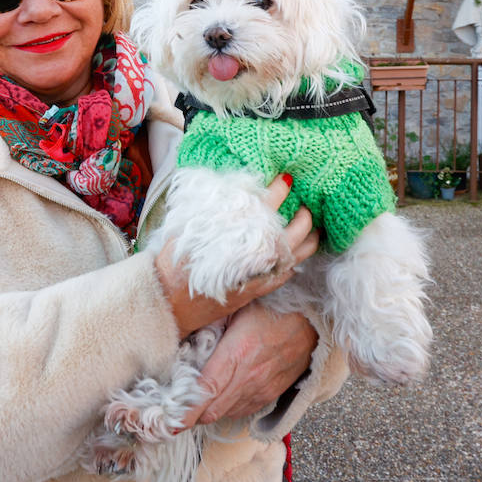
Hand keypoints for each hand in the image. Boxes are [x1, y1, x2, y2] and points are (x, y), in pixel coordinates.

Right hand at [155, 175, 319, 338]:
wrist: (169, 303)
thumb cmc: (174, 262)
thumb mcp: (189, 226)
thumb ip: (214, 206)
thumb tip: (234, 186)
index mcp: (238, 231)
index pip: (268, 204)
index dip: (280, 189)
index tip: (287, 178)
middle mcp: (256, 253)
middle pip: (295, 230)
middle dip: (304, 213)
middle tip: (305, 201)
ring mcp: (262, 274)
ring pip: (299, 253)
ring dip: (309, 236)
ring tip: (312, 224)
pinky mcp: (261, 289)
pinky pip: (289, 272)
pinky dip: (298, 259)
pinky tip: (298, 250)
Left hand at [180, 303, 318, 427]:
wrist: (313, 320)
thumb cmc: (273, 307)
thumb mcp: (237, 307)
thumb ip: (210, 324)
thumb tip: (182, 334)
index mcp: (236, 352)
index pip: (205, 391)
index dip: (186, 412)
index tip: (169, 423)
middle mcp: (249, 377)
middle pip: (212, 410)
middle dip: (192, 414)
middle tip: (177, 409)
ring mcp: (262, 388)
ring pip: (227, 413)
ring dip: (210, 411)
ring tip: (198, 400)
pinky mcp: (272, 394)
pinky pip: (244, 410)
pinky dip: (229, 407)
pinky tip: (224, 394)